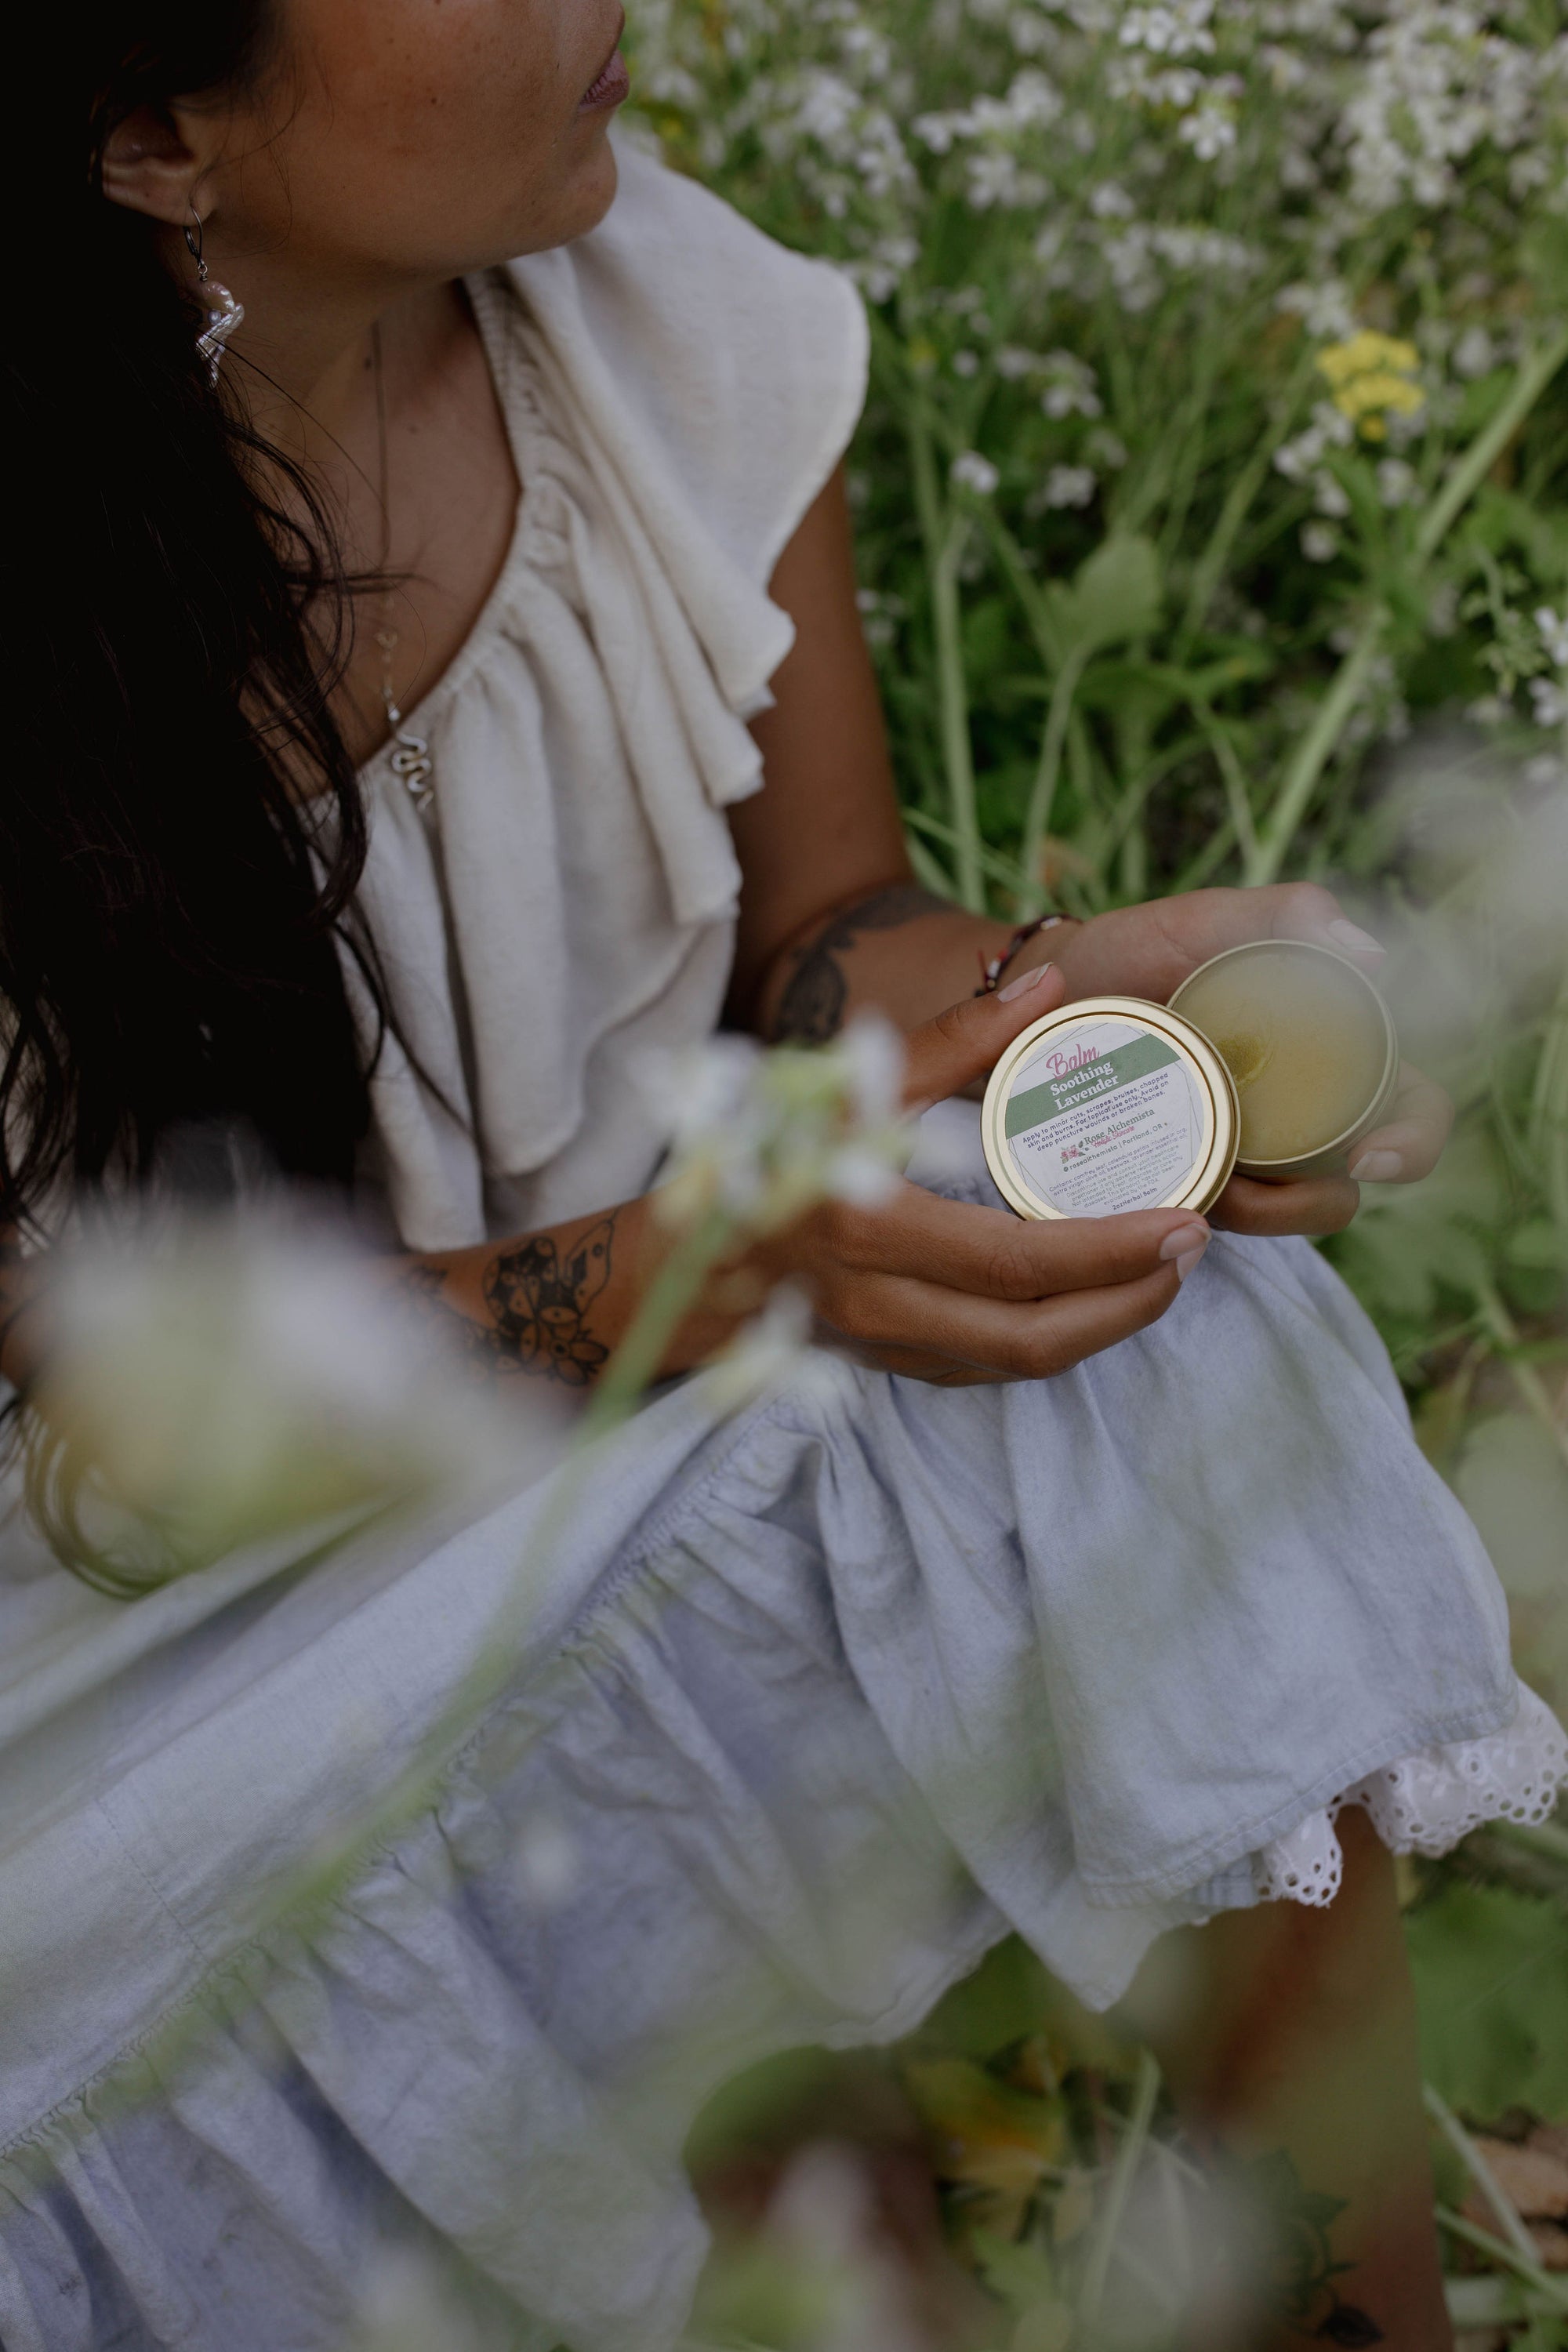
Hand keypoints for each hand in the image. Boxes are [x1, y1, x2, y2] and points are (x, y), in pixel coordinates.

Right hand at [746, 963, 1212, 1385]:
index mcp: (869, 1223)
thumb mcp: (846, 1085)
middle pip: (1031, 1336)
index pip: (1016, 1263)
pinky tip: (1088, 1299)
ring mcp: (882, 1345)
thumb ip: (952, 1039)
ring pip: (1016, 1363)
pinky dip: (1048, 1338)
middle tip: (1190, 1251)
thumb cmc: (762, 1155)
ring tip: (1157, 1275)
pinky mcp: (886, 1365)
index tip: (1183, 1224)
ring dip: (1100, 1327)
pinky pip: (985, 1369)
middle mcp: (877, 1300)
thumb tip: (1051, 986)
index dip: (1110, 1255)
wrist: (678, 1259)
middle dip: (1127, 1303)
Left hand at [1009, 883, 1452, 1238]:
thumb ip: (1288, 915)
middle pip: (1345, 1189)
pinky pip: (1200, 1225)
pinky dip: (1187, 1217)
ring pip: (1276, 1218)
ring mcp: (1236, 1158)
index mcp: (1327, 1055)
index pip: (1410, 1109)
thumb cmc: (1136, 948)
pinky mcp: (1177, 1184)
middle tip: (1254, 1185)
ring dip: (1247, 1215)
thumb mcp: (1209, 922)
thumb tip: (1370, 953)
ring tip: (1195, 1175)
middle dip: (1312, 1203)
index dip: (1412, 1142)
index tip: (1368, 1154)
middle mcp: (1292, 1116)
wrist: (1039, 988)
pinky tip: (1150, 1192)